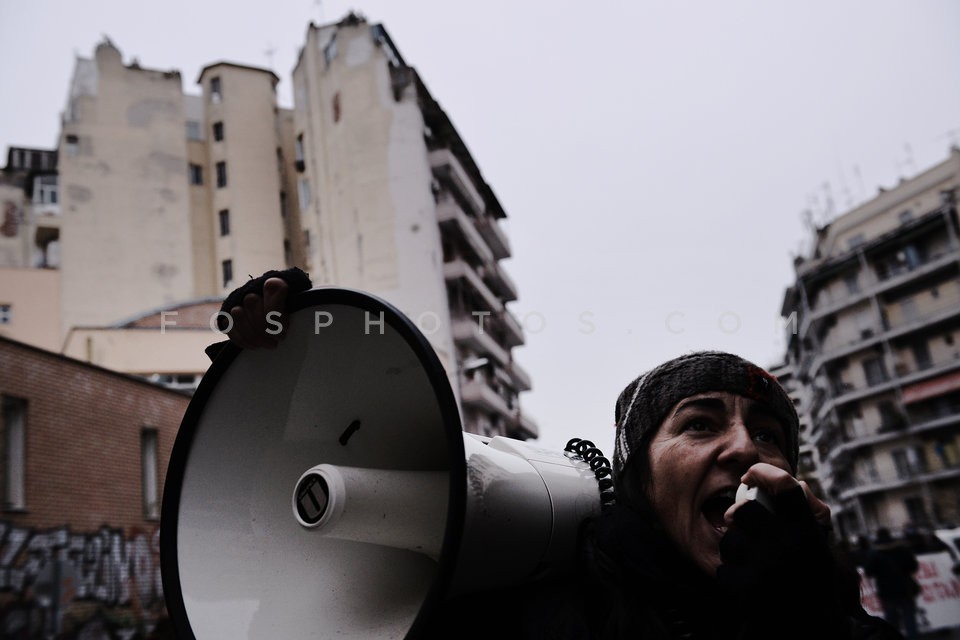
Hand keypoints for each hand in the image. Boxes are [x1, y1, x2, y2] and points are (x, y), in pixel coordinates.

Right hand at [215, 267, 311, 349]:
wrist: (280, 311)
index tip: (284, 330)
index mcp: (275, 282)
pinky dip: (240, 338)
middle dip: (263, 327)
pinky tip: (254, 346)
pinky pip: (228, 324)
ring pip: (237, 313)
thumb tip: (322, 317)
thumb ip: (308, 305)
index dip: (276, 312)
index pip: (271, 287)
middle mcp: (254, 287)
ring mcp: (239, 299)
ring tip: (267, 345)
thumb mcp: (305, 305)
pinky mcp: (229, 313)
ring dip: (252, 334)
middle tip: (276, 341)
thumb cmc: (296, 310)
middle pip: (252, 302)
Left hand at [717, 464, 839, 633]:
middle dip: (740, 514)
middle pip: (745, 510)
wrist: (808, 627)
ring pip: (730, 539)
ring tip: (752, 559)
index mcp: (807, 532)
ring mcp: (765, 570)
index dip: (765, 472)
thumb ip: (805, 508)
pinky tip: (749, 582)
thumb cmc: (808, 574)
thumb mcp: (816, 542)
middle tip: (745, 522)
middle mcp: (787, 549)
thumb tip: (787, 479)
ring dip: (736, 547)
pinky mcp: (745, 591)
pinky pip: (723, 567)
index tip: (752, 473)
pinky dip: (732, 574)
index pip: (785, 487)